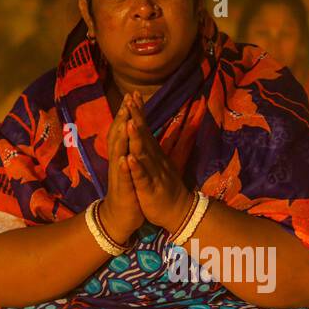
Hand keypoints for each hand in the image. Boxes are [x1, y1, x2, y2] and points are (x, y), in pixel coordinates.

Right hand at [100, 94, 144, 243]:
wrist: (119, 217)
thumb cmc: (128, 191)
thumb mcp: (129, 167)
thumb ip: (129, 149)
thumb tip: (132, 131)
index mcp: (122, 156)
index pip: (123, 130)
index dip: (126, 113)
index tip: (132, 95)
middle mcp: (118, 162)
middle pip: (118, 136)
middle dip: (122, 117)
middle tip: (127, 100)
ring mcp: (119, 175)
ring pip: (118, 153)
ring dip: (121, 137)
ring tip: (125, 121)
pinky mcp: (122, 189)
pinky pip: (122, 177)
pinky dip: (123, 167)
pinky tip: (124, 159)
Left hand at [125, 91, 193, 230]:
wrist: (179, 213)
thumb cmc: (165, 189)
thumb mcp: (159, 165)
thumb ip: (153, 148)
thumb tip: (148, 130)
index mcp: (155, 155)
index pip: (146, 130)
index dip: (139, 113)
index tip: (133, 95)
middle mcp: (155, 160)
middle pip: (145, 136)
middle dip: (137, 117)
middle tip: (131, 98)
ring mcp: (154, 174)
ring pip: (144, 154)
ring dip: (137, 138)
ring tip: (129, 122)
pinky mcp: (150, 189)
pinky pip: (142, 177)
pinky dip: (136, 168)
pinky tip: (129, 158)